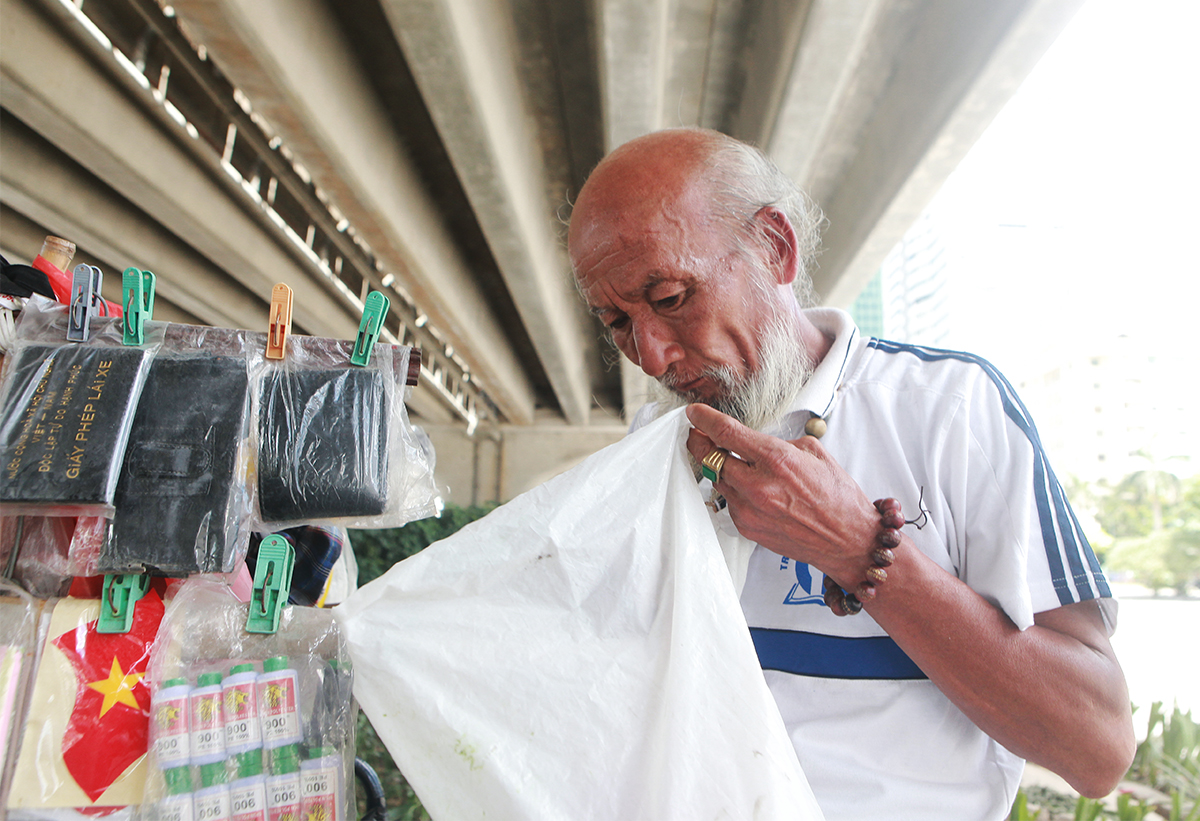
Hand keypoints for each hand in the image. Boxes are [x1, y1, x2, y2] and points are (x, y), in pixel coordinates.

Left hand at [684, 403, 878, 586]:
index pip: (726, 433)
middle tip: (699, 433)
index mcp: (776, 460)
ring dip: (717, 466)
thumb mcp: (814, 453)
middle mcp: (758, 485)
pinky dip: (732, 489)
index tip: (694, 413)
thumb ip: (779, 442)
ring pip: (715, 479)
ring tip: (728, 460)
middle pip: (709, 456)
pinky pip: (728, 500)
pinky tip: (749, 487)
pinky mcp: (746, 527)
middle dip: (700, 441)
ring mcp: (749, 509)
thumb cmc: (837, 498)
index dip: (704, 419)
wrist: (846, 541)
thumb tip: (755, 440)